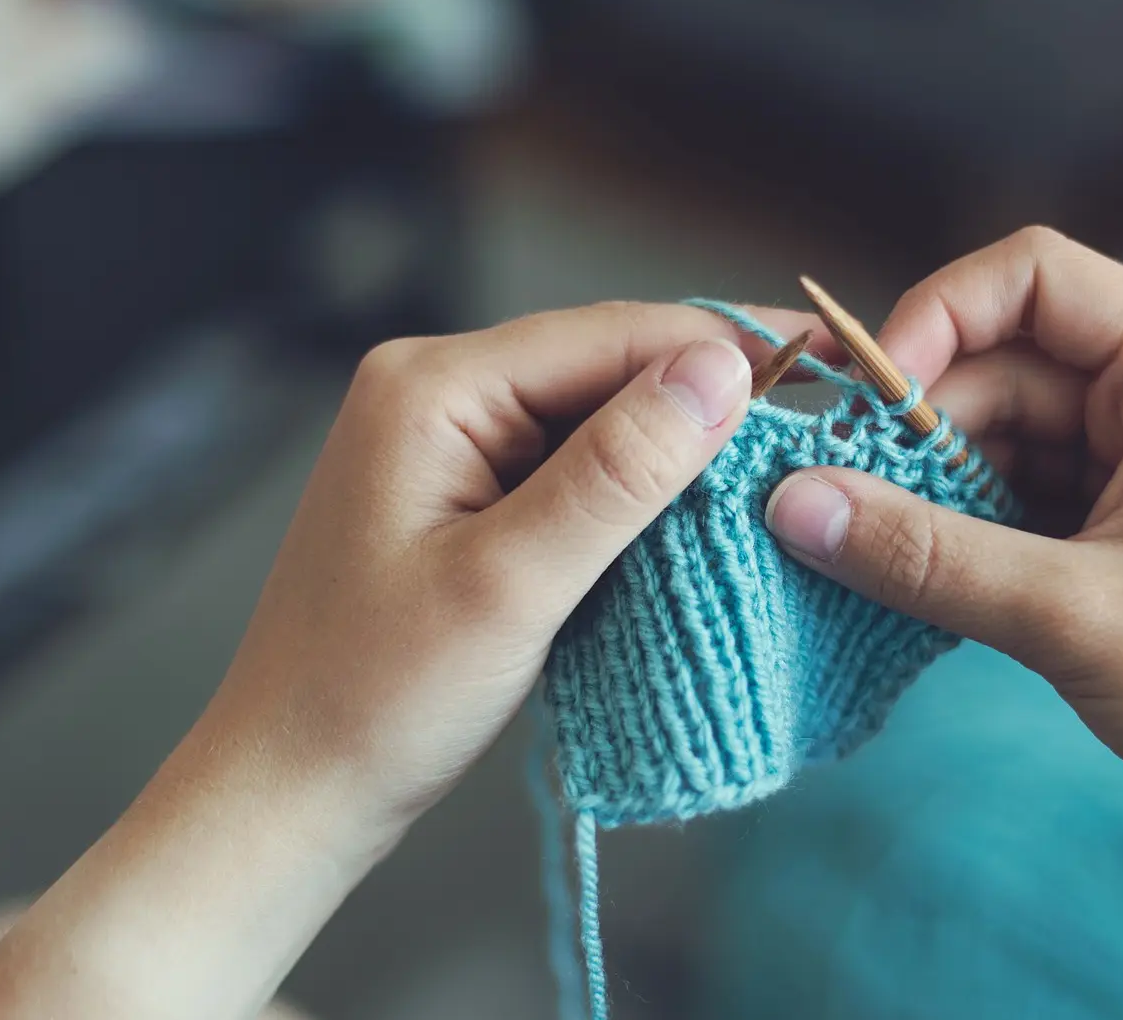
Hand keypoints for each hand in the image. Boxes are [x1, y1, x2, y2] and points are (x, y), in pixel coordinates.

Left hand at [209, 301, 830, 826]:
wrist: (289, 788)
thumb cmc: (373, 698)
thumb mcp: (510, 584)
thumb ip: (616, 473)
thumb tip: (720, 371)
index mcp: (432, 386)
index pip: (612, 334)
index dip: (727, 347)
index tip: (833, 363)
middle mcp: (436, 391)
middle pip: (608, 365)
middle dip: (711, 395)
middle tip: (826, 421)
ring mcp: (447, 442)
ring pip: (597, 418)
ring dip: (680, 446)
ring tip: (784, 466)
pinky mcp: (463, 495)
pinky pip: (571, 468)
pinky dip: (636, 492)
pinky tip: (699, 513)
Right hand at [766, 226, 1122, 859]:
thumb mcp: (1068, 614)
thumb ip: (921, 553)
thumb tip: (791, 502)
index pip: (1034, 275)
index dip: (933, 317)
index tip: (864, 402)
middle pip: (1008, 362)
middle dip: (920, 426)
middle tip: (838, 499)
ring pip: (1010, 436)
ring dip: (938, 487)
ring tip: (869, 550)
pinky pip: (1028, 497)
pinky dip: (969, 529)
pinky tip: (918, 576)